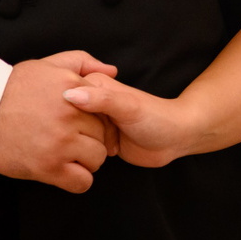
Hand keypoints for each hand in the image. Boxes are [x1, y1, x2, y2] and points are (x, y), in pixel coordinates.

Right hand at [0, 50, 119, 193]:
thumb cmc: (10, 88)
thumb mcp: (46, 65)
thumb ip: (81, 62)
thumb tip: (111, 71)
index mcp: (71, 88)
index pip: (105, 107)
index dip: (98, 115)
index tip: (86, 121)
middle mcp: (69, 115)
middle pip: (103, 134)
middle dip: (92, 138)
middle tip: (74, 139)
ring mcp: (60, 142)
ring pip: (97, 158)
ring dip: (87, 160)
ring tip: (68, 154)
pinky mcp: (48, 168)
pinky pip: (82, 182)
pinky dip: (77, 179)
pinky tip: (64, 170)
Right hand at [63, 72, 194, 167]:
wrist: (175, 138)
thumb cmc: (155, 117)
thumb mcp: (128, 106)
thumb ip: (101, 99)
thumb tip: (70, 95)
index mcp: (94, 85)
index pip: (66, 98)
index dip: (72, 113)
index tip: (94, 119)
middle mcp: (91, 102)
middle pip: (69, 121)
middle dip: (86, 132)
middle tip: (113, 131)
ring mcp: (96, 123)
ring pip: (75, 137)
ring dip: (90, 145)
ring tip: (114, 141)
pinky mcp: (100, 141)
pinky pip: (83, 150)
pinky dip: (91, 154)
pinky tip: (108, 152)